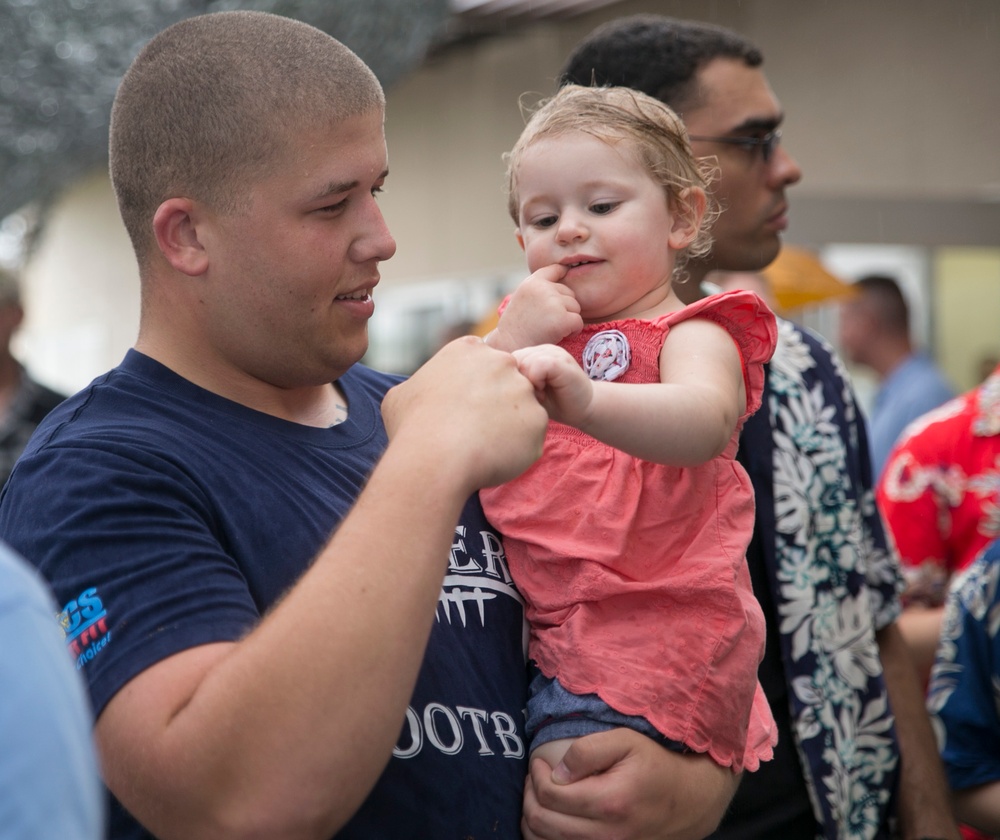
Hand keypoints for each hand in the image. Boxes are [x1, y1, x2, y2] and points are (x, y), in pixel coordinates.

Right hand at [382, 336, 546, 490]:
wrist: (436, 458)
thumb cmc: (413, 427)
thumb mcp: (401, 395)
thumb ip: (419, 387)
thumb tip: (420, 396)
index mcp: (468, 349)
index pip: (481, 365)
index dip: (472, 390)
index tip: (461, 409)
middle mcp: (501, 361)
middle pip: (506, 383)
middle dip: (495, 405)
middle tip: (475, 431)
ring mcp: (523, 389)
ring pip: (521, 410)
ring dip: (508, 427)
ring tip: (483, 448)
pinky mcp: (539, 419)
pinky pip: (531, 437)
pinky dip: (517, 450)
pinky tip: (495, 459)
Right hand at [489, 264, 582, 351]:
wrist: (510, 347)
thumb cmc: (515, 327)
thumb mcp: (522, 299)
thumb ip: (538, 290)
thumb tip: (560, 277)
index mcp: (532, 282)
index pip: (554, 269)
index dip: (563, 272)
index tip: (566, 273)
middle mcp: (543, 288)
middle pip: (569, 293)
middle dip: (564, 307)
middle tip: (548, 321)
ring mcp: (553, 302)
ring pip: (575, 307)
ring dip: (568, 319)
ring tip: (550, 329)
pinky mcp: (562, 318)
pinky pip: (578, 322)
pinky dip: (573, 331)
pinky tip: (559, 335)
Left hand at [513, 344, 593, 429]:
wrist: (584, 409)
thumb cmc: (554, 402)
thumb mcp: (529, 390)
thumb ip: (514, 380)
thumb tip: (492, 379)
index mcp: (532, 354)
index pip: (507, 361)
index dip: (511, 379)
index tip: (524, 392)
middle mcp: (542, 349)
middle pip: (512, 360)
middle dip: (517, 380)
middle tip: (532, 394)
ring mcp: (553, 353)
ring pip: (522, 362)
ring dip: (527, 382)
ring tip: (539, 393)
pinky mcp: (560, 361)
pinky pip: (536, 366)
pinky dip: (536, 382)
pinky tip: (544, 392)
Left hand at [522, 729, 738, 839]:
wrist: (690, 800)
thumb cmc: (656, 765)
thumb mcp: (626, 741)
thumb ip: (588, 750)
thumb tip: (558, 771)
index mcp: (609, 802)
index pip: (550, 795)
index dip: (537, 775)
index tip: (540, 762)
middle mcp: (606, 835)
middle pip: (542, 822)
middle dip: (529, 796)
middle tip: (536, 777)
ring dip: (533, 818)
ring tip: (541, 796)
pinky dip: (546, 837)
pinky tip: (552, 817)